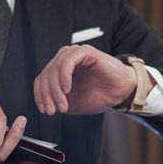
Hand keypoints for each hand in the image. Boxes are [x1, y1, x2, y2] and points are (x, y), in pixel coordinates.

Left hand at [33, 45, 147, 114]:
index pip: (42, 80)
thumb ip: (58, 101)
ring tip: (63, 104)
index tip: (46, 111)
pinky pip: (68, 62)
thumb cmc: (100, 95)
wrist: (122, 92)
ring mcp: (74, 54)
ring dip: (56, 90)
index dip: (40, 96)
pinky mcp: (85, 52)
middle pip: (46, 75)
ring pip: (54, 69)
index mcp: (59, 70)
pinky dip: (64, 77)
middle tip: (55, 110)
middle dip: (49, 96)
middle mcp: (64, 59)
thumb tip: (45, 104)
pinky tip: (67, 89)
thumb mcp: (74, 103)